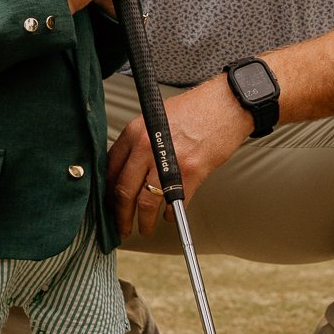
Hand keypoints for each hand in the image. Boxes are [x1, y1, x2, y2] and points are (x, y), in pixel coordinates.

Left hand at [107, 79, 252, 237]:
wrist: (226, 104)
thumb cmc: (194, 110)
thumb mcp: (155, 119)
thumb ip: (139, 144)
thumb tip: (128, 173)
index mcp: (135, 132)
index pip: (110, 170)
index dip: (107, 194)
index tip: (109, 206)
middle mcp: (147, 146)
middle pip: (123, 190)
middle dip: (120, 216)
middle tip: (121, 228)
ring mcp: (169, 160)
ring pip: (146, 202)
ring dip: (143, 221)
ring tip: (144, 229)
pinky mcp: (192, 171)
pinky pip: (175, 203)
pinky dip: (171, 215)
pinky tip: (170, 217)